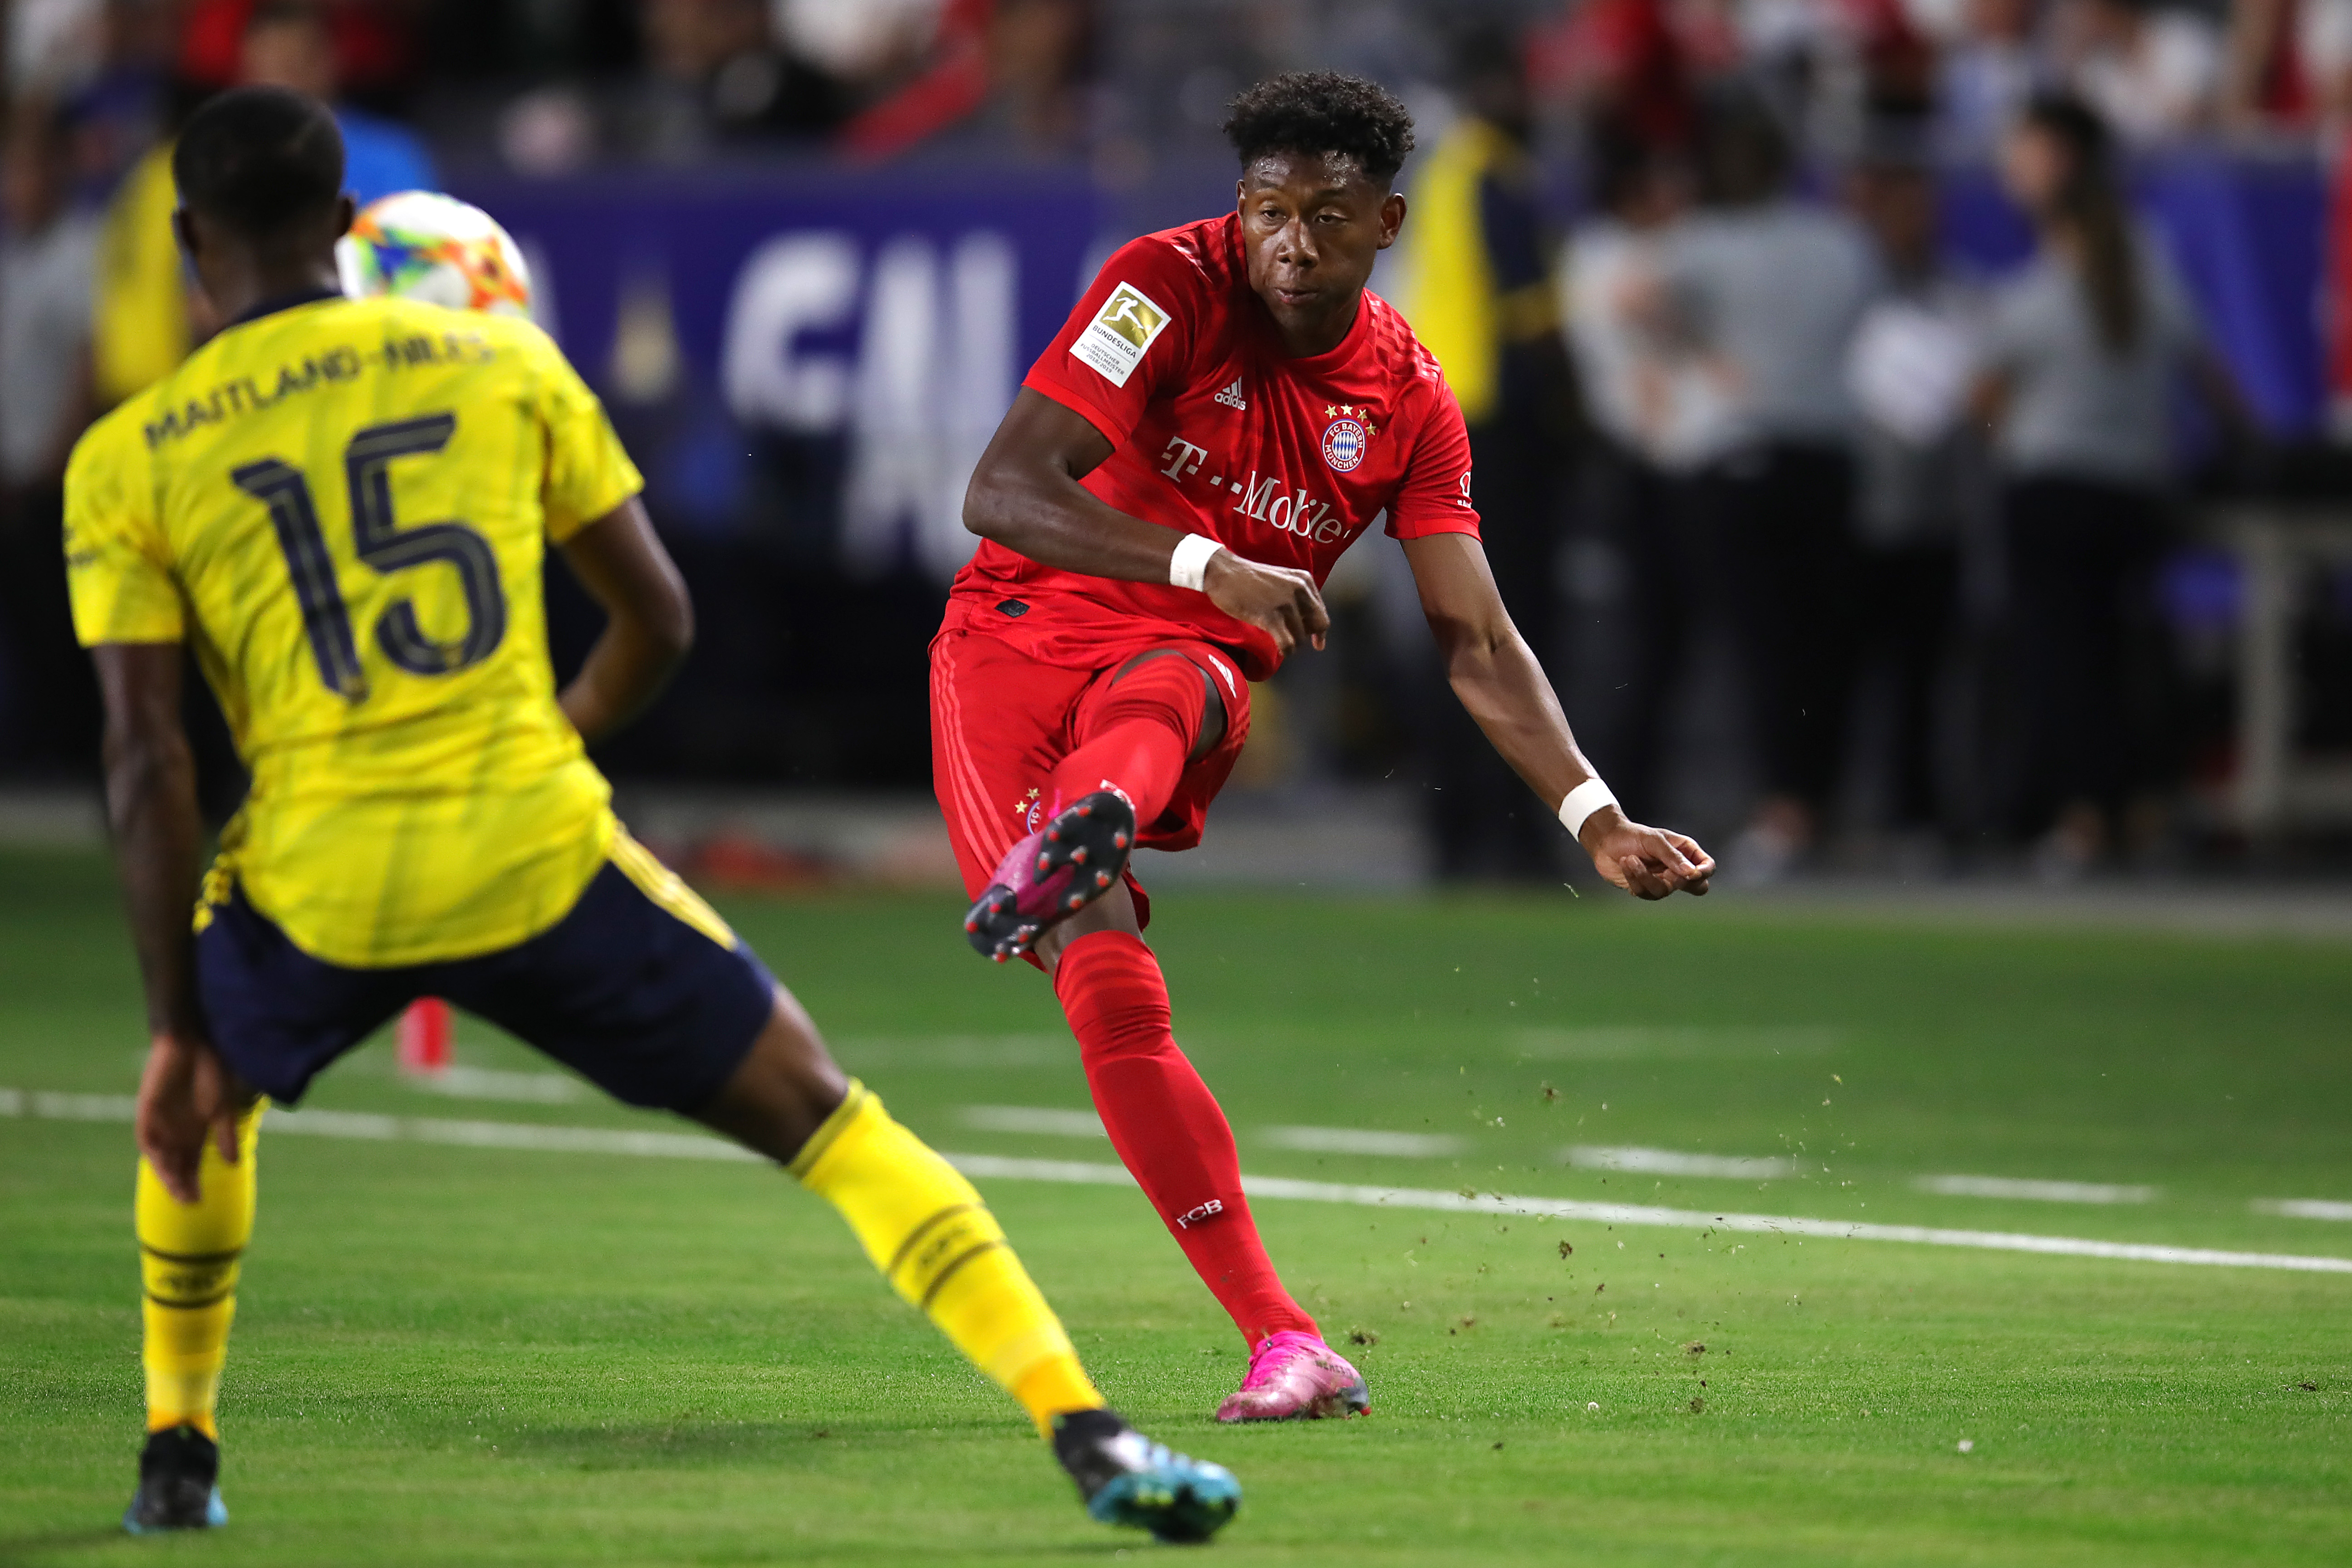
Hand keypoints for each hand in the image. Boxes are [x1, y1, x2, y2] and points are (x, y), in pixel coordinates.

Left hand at [136, 1030, 251, 1202]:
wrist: (193, 1041)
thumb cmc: (212, 1070)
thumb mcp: (223, 1107)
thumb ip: (226, 1134)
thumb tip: (234, 1163)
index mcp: (195, 1129)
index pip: (192, 1162)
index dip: (194, 1181)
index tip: (201, 1202)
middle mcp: (176, 1129)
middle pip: (175, 1164)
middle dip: (181, 1184)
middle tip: (190, 1202)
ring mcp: (160, 1121)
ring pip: (160, 1155)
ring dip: (167, 1173)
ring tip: (177, 1189)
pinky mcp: (147, 1110)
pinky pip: (147, 1138)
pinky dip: (154, 1152)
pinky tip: (162, 1163)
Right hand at [1203, 550, 1328, 657]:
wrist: (1224, 573)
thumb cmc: (1249, 579)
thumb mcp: (1282, 580)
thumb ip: (1297, 596)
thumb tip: (1308, 624)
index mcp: (1304, 581)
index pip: (1321, 613)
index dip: (1319, 631)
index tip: (1317, 643)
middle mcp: (1299, 590)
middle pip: (1317, 626)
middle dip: (1307, 637)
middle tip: (1295, 641)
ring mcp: (1285, 603)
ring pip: (1301, 637)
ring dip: (1292, 644)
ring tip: (1279, 641)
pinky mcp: (1270, 617)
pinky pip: (1287, 643)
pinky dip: (1286, 651)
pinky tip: (1280, 649)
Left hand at [1578, 807, 1713, 899]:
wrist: (1605, 841)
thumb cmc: (1632, 835)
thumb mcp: (1654, 840)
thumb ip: (1672, 856)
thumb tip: (1691, 873)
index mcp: (1686, 852)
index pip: (1708, 867)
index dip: (1704, 873)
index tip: (1691, 873)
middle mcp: (1677, 869)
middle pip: (1697, 888)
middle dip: (1681, 883)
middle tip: (1666, 873)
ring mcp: (1662, 880)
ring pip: (1665, 891)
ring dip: (1645, 877)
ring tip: (1630, 859)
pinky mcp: (1645, 888)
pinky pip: (1646, 893)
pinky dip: (1634, 879)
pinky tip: (1625, 863)